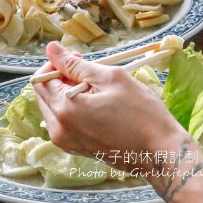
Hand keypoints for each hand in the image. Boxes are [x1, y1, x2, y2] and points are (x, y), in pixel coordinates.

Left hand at [32, 42, 187, 173]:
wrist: (161, 153)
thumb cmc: (141, 114)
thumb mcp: (110, 79)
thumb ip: (75, 65)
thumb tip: (51, 49)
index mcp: (64, 111)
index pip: (41, 79)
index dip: (57, 64)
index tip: (78, 58)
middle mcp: (58, 130)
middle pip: (44, 95)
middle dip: (61, 78)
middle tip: (89, 71)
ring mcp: (66, 142)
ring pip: (53, 108)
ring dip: (67, 93)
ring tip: (97, 88)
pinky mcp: (76, 149)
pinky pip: (65, 122)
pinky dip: (74, 109)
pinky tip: (98, 105)